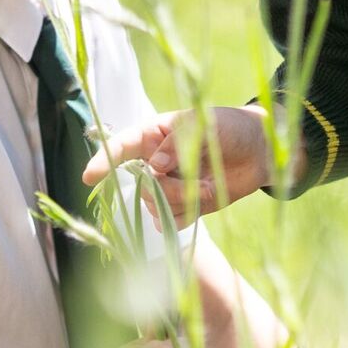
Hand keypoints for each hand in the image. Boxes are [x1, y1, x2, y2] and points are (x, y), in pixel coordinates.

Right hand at [81, 106, 274, 226]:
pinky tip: (205, 197)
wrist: (259, 151)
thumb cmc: (230, 128)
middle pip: (142, 184)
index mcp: (155, 135)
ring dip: (181, 201)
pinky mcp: (183, 205)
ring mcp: (168, 185)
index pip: (121, 147)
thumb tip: (154, 167)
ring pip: (154, 205)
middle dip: (166, 188)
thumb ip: (178, 145)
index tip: (89, 176)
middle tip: (197, 179)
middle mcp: (156, 162)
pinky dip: (187, 214)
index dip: (103, 161)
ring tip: (207, 186)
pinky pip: (171, 220)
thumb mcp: (204, 126)